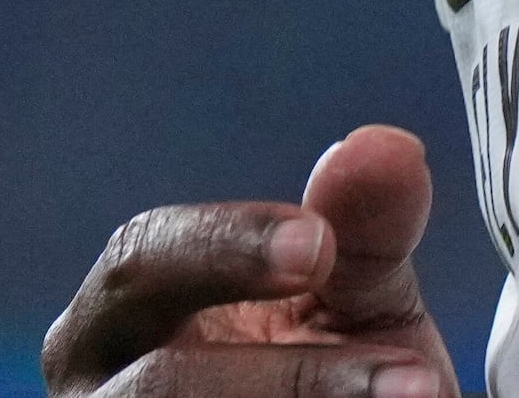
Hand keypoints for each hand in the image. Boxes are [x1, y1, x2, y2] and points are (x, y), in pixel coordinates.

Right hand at [43, 122, 455, 397]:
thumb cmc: (326, 369)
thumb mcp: (349, 297)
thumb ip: (362, 227)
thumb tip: (388, 146)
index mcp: (115, 316)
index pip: (142, 258)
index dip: (224, 247)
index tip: (320, 242)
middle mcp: (98, 394)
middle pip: (159, 385)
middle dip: (284, 378)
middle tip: (406, 368)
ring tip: (421, 394)